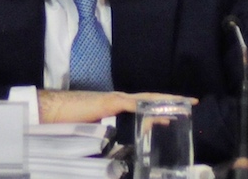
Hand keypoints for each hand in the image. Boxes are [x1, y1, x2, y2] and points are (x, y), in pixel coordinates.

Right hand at [38, 90, 196, 122]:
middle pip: (151, 98)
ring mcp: (116, 99)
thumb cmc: (71, 121)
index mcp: (118, 106)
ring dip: (165, 103)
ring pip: (146, 99)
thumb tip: (123, 148)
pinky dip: (146, 108)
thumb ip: (111, 133)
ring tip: (183, 105)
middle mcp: (120, 99)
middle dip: (172, 100)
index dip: (163, 106)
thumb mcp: (97, 130)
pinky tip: (160, 113)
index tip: (181, 108)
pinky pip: (133, 105)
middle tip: (193, 102)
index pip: (145, 104)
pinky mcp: (110, 102)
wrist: (54, 110)